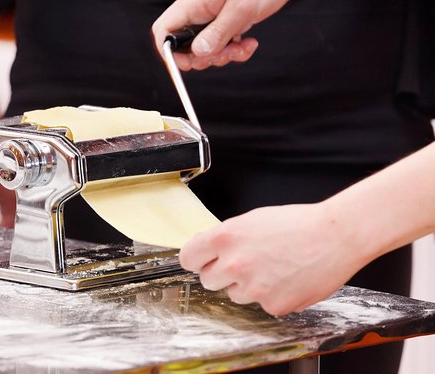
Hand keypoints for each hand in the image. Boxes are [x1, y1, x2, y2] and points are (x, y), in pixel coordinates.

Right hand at [152, 0, 301, 69]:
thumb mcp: (240, 9)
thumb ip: (217, 33)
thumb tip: (197, 53)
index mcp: (193, 3)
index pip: (164, 31)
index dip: (169, 52)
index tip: (189, 63)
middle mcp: (197, 11)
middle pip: (182, 46)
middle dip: (203, 58)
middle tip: (225, 54)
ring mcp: (210, 18)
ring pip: (203, 50)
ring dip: (222, 56)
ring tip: (244, 47)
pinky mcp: (223, 23)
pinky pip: (220, 46)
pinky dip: (233, 51)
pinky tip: (249, 43)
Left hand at [179, 203, 366, 314]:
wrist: (336, 236)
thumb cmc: (297, 224)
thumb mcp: (251, 220)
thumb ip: (226, 237)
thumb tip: (207, 250)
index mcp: (225, 238)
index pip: (188, 258)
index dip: (196, 259)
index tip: (201, 260)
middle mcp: (234, 264)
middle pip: (207, 280)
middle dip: (220, 273)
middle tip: (243, 263)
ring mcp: (253, 288)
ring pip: (234, 294)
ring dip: (246, 286)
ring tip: (271, 267)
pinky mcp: (272, 305)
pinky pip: (261, 304)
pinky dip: (271, 295)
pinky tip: (286, 278)